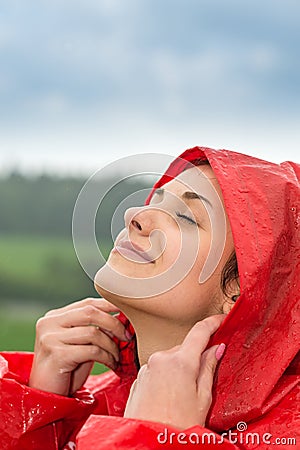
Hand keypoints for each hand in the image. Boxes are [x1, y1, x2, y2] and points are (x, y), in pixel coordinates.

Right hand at [29, 298, 129, 395]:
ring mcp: (51, 338)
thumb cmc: (67, 368)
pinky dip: (107, 357)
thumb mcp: (80, 344)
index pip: (87, 303)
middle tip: (127, 336)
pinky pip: (91, 351)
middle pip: (90, 313)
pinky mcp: (57, 355)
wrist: (47, 395)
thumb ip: (94, 329)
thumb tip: (122, 318)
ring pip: (93, 332)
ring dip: (111, 345)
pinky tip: (112, 364)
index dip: (109, 306)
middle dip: (114, 323)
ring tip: (117, 356)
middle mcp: (49, 324)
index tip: (128, 312)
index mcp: (54, 317)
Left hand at [124, 314, 225, 428]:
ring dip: (180, 368)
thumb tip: (217, 348)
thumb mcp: (203, 399)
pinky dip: (166, 376)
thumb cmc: (176, 426)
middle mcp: (160, 358)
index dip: (213, 323)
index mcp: (180, 362)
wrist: (148, 443)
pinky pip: (158, 369)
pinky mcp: (139, 377)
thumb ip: (209, 368)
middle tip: (203, 379)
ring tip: (183, 395)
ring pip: (170, 359)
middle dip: (195, 357)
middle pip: (185, 348)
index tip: (221, 320)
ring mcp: (147, 367)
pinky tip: (170, 396)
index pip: (200, 332)